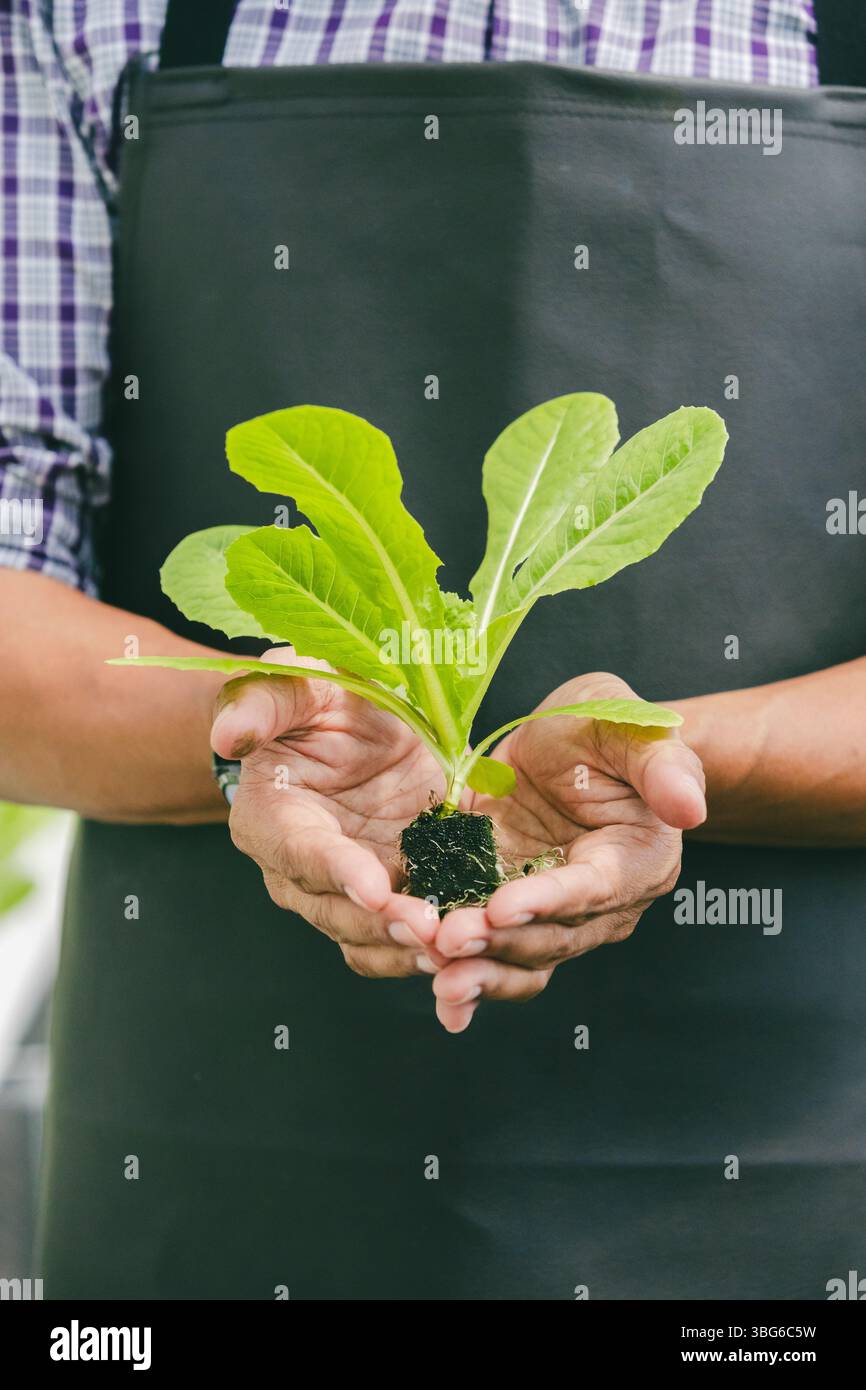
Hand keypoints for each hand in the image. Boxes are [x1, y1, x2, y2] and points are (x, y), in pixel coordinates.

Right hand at [210, 649, 449, 977]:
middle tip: (430, 930)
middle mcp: (299, 869)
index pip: (300, 853)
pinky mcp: (392, 892)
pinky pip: (406, 937)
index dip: (338, 873)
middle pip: (336, 911)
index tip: (376, 888)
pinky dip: (435, 948)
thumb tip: (227, 735)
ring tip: (455, 946)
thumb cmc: (320, 695)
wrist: (362, 716)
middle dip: (383, 924)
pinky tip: (473, 945)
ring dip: (410, 948)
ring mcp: (348, 888)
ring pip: (369, 938)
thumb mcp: (297, 682)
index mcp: (268, 818)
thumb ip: (262, 701)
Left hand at [431, 673, 706, 1032]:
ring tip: (435, 969)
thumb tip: (689, 808)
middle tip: (448, 939)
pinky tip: (433, 986)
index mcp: (638, 861)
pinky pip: (491, 954)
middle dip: (500, 941)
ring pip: (522, 958)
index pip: (592, 889)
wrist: (569, 743)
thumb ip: (663, 765)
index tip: (504, 904)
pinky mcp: (509, 912)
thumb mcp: (632, 728)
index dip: (548, 900)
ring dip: (479, 969)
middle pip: (552, 935)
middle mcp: (600, 903)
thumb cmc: (608, 729)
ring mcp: (552, 914)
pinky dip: (463, 973)